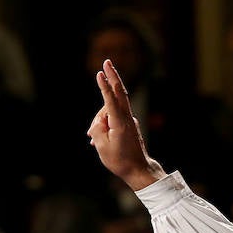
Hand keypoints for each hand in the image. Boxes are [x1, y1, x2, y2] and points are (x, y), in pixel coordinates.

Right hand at [86, 59, 165, 190]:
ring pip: (110, 111)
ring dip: (99, 121)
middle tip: (107, 61)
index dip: (104, 86)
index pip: (111, 100)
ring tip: (94, 140)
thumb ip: (98, 128)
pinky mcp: (128, 124)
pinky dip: (104, 124)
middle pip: (119, 93)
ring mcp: (129, 120)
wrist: (139, 170)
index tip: (100, 73)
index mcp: (120, 123)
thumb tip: (100, 120)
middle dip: (112, 76)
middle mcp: (127, 118)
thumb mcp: (102, 146)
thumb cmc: (120, 160)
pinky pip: (113, 118)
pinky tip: (97, 140)